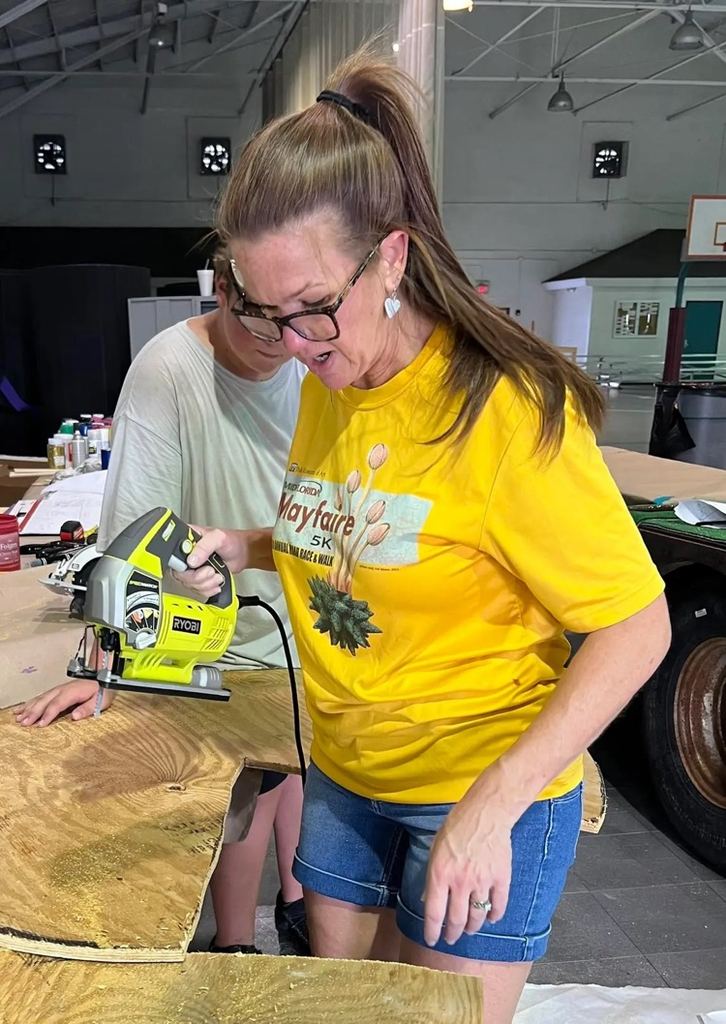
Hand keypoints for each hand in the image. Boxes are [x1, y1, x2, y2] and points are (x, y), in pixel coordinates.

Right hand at [14, 681, 114, 726]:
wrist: (103, 679)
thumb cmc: (102, 691)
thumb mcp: (100, 701)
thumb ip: (88, 708)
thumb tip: (75, 716)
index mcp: (73, 692)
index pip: (58, 704)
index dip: (48, 714)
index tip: (40, 724)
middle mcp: (63, 689)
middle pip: (45, 701)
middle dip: (33, 712)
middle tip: (23, 723)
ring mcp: (59, 689)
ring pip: (41, 698)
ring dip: (29, 708)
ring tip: (18, 717)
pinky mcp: (57, 691)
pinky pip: (42, 696)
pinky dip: (31, 702)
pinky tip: (23, 708)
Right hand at [171, 525, 249, 598]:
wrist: (243, 553)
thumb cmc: (231, 541)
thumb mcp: (218, 537)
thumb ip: (204, 546)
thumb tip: (191, 560)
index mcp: (186, 540)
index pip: (174, 556)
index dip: (182, 565)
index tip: (194, 566)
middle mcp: (187, 555)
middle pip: (180, 574)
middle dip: (197, 577)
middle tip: (210, 571)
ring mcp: (193, 567)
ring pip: (189, 584)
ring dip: (205, 584)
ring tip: (216, 575)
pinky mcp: (200, 578)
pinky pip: (197, 589)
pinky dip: (208, 589)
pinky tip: (215, 583)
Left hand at [423, 789, 513, 946]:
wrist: (486, 813)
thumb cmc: (457, 826)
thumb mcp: (435, 848)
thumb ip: (432, 875)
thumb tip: (426, 898)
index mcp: (440, 874)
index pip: (434, 912)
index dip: (432, 931)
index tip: (432, 940)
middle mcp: (460, 882)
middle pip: (456, 920)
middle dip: (452, 934)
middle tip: (451, 939)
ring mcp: (482, 882)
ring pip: (477, 916)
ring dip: (472, 927)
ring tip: (469, 929)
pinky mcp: (501, 879)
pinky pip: (499, 906)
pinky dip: (495, 916)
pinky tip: (491, 918)